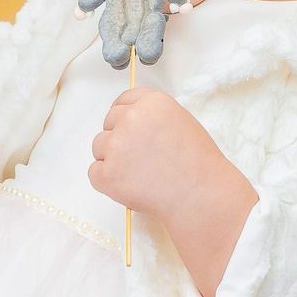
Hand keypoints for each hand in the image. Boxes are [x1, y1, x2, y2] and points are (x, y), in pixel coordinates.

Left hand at [89, 88, 258, 296]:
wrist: (200, 196)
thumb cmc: (198, 164)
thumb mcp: (182, 124)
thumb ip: (154, 117)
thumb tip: (132, 123)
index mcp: (152, 103)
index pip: (124, 100)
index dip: (124, 115)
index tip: (126, 126)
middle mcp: (131, 118)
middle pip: (109, 122)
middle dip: (118, 137)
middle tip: (137, 158)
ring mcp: (116, 146)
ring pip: (99, 147)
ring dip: (112, 159)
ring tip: (139, 175)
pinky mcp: (107, 174)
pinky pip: (95, 173)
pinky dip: (108, 182)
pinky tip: (131, 187)